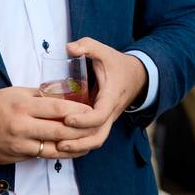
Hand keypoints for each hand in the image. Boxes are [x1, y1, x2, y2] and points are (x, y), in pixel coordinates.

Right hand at [0, 87, 96, 163]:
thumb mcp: (16, 93)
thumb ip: (39, 96)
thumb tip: (63, 95)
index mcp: (23, 105)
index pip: (57, 107)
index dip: (77, 110)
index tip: (92, 108)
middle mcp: (22, 126)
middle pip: (60, 130)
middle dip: (81, 130)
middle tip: (96, 126)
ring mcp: (20, 144)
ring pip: (55, 148)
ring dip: (74, 146)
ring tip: (89, 141)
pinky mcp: (18, 157)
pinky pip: (44, 156)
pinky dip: (59, 153)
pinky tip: (71, 149)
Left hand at [58, 38, 147, 153]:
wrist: (136, 76)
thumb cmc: (117, 64)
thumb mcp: (104, 51)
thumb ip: (88, 46)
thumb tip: (69, 48)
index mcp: (111, 97)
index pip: (100, 116)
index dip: (84, 120)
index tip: (67, 118)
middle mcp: (110, 113)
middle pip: (98, 136)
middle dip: (78, 142)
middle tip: (58, 141)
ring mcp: (107, 120)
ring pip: (96, 140)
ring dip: (79, 147)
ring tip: (57, 148)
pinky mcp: (102, 122)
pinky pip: (93, 138)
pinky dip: (80, 145)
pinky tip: (63, 146)